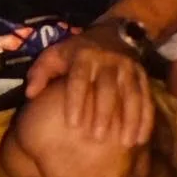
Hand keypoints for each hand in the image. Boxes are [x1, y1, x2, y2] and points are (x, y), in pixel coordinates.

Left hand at [23, 29, 154, 147]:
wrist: (112, 33)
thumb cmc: (77, 50)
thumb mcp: (55, 54)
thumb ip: (40, 72)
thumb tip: (30, 94)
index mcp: (83, 56)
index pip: (79, 79)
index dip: (75, 100)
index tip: (72, 124)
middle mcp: (108, 61)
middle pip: (107, 88)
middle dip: (104, 113)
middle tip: (99, 138)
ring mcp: (128, 69)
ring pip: (132, 94)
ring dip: (130, 119)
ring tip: (126, 143)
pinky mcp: (142, 76)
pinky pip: (147, 98)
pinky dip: (146, 119)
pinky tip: (141, 139)